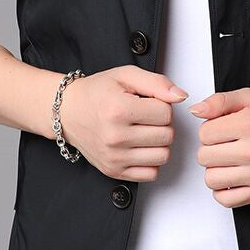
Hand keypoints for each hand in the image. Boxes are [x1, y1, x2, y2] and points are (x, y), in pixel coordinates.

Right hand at [57, 65, 187, 181]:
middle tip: (145, 116)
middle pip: (167, 135)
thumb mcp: (126, 75)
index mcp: (119, 110)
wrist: (68, 111)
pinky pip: (151, 173)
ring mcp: (114, 157)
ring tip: (144, 131)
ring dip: (159, 143)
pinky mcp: (114, 171)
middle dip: (162, 124)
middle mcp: (115, 136)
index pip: (166, 113)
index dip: (161, 105)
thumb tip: (180, 96)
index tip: (148, 103)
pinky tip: (140, 146)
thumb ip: (157, 83)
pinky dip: (151, 160)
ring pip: (163, 156)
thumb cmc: (96, 92)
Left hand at [188, 87, 249, 207]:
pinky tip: (231, 176)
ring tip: (227, 160)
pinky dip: (222, 190)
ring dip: (214, 169)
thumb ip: (220, 101)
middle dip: (209, 148)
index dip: (209, 129)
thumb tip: (196, 111)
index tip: (221, 128)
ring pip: (211, 179)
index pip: (204, 133)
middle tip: (224, 144)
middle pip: (204, 157)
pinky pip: (226, 199)